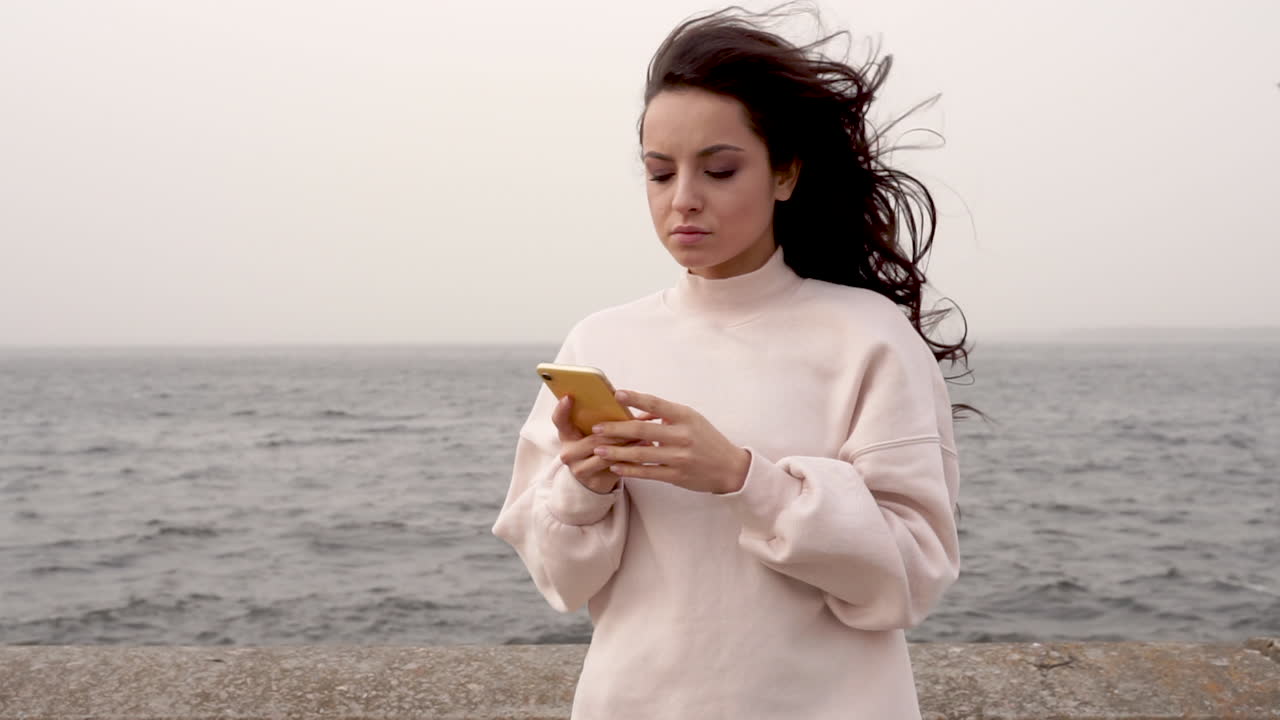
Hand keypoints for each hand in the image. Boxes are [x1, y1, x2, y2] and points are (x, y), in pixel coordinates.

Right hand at [551, 394, 647, 493]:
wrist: (593, 479)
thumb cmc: (594, 449)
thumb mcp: (590, 433)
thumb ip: (600, 419)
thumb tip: (622, 397)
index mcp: (566, 435)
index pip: (559, 420)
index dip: (562, 409)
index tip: (570, 397)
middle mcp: (568, 453)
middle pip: (592, 440)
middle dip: (616, 432)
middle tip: (634, 424)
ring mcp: (579, 469)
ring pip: (605, 455)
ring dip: (626, 446)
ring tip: (643, 438)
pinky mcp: (594, 481)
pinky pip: (614, 468)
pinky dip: (631, 459)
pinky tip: (643, 452)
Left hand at [589, 389, 750, 494]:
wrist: (729, 468)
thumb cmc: (707, 439)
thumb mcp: (691, 420)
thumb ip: (665, 416)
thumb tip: (636, 414)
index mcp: (685, 416)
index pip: (656, 404)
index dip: (636, 398)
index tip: (616, 394)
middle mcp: (682, 435)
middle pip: (642, 429)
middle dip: (616, 428)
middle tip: (596, 427)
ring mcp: (679, 457)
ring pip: (640, 453)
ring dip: (616, 451)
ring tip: (598, 448)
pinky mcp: (676, 475)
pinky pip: (647, 472)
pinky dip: (629, 469)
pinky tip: (615, 466)